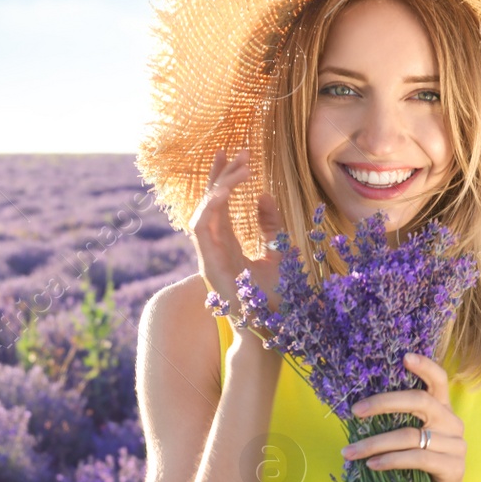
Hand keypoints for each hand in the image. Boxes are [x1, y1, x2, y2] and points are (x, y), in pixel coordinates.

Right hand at [188, 147, 283, 338]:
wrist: (275, 331)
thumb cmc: (278, 299)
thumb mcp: (280, 251)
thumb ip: (271, 225)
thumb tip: (264, 195)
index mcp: (227, 246)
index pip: (219, 205)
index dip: (224, 179)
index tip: (237, 156)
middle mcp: (214, 249)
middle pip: (208, 203)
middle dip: (219, 175)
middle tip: (234, 150)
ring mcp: (208, 258)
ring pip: (202, 211)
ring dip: (218, 187)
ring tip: (239, 168)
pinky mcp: (208, 266)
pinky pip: (200, 229)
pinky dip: (210, 207)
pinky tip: (224, 191)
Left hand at [338, 351, 468, 481]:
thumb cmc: (418, 469)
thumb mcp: (408, 440)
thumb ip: (396, 421)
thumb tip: (358, 410)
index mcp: (442, 410)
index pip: (439, 380)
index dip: (424, 366)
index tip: (404, 357)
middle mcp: (453, 423)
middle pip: (420, 401)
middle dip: (384, 402)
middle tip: (355, 411)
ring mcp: (456, 445)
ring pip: (410, 435)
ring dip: (374, 443)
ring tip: (350, 452)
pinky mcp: (453, 468)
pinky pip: (416, 459)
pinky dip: (390, 460)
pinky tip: (371, 465)